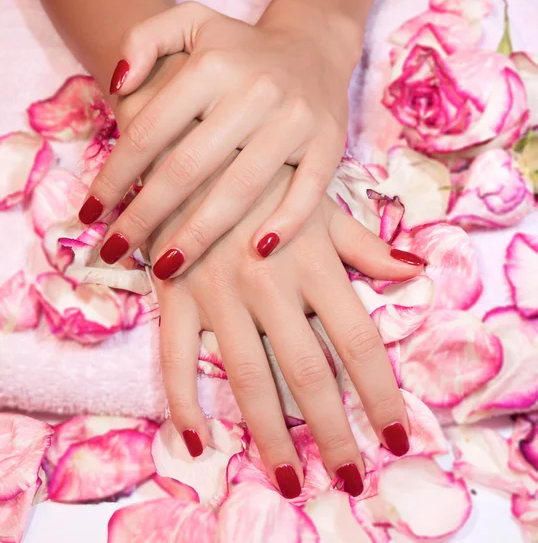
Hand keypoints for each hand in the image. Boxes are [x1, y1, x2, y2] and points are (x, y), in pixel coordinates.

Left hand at [80, 1, 361, 276]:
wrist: (314, 45)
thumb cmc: (241, 49)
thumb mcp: (190, 21)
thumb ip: (143, 38)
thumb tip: (116, 86)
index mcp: (212, 66)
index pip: (149, 131)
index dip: (114, 177)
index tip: (91, 213)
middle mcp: (254, 92)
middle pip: (187, 168)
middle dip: (144, 217)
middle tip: (114, 251)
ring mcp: (295, 121)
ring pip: (240, 189)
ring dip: (199, 235)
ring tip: (165, 268)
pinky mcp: (329, 144)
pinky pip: (307, 191)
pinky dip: (285, 223)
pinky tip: (256, 253)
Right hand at [149, 152, 422, 498]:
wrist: (193, 138)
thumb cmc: (264, 169)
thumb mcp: (321, 201)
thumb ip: (365, 245)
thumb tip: (417, 272)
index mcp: (312, 261)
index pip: (359, 342)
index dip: (380, 395)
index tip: (395, 439)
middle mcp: (270, 284)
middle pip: (309, 373)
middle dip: (331, 433)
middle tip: (348, 479)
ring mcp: (218, 291)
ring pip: (247, 376)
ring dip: (269, 434)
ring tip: (287, 481)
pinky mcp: (174, 294)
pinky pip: (175, 356)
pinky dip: (182, 399)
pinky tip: (196, 440)